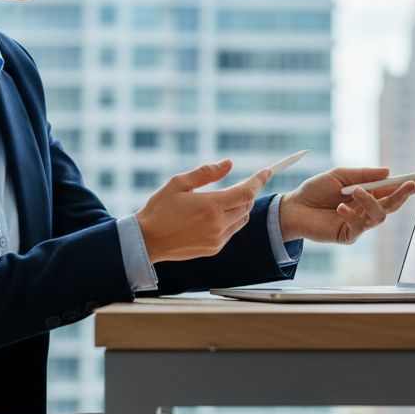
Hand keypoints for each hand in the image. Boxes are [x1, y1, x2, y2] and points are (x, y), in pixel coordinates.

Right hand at [136, 159, 271, 262]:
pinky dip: (231, 220)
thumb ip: (207, 172)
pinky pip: (232, 231)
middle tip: (243, 182)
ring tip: (226, 198)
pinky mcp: (214, 249)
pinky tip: (215, 215)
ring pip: (242, 219)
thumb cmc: (159, 209)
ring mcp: (217, 239)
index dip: (259, 180)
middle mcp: (218, 224)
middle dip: (248, 191)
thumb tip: (229, 164)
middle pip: (247, 205)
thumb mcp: (179, 183)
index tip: (267, 171)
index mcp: (211, 205)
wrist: (147, 241)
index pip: (246, 191)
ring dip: (241, 207)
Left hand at [278, 167, 414, 244]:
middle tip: (411, 184)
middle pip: (392, 204)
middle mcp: (366, 209)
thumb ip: (363, 175)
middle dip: (404, 194)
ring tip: (354, 191)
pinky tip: (340, 208)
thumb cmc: (316, 190)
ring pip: (379, 216)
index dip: (410, 186)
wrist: (294, 207)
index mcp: (367, 193)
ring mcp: (359, 223)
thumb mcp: (339, 175)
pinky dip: (351, 216)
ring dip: (371, 202)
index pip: (393, 189)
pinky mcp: (348, 235)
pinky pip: (358, 228)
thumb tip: (388, 172)